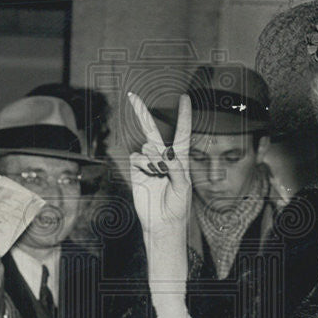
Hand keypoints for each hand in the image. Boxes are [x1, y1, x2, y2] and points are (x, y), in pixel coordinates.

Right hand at [127, 92, 191, 238]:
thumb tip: (163, 152)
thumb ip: (176, 167)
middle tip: (132, 95)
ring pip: (147, 146)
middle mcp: (162, 157)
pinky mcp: (136, 170)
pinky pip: (137, 157)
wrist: (162, 222)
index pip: (182, 132)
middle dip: (142, 112)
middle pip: (152, 130)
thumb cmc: (178, 206)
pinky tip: (150, 174)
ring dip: (155, 158)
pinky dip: (144, 164)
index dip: (183, 115)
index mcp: (180, 158)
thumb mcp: (184, 186)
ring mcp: (148, 163)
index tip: (184, 97)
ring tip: (160, 174)